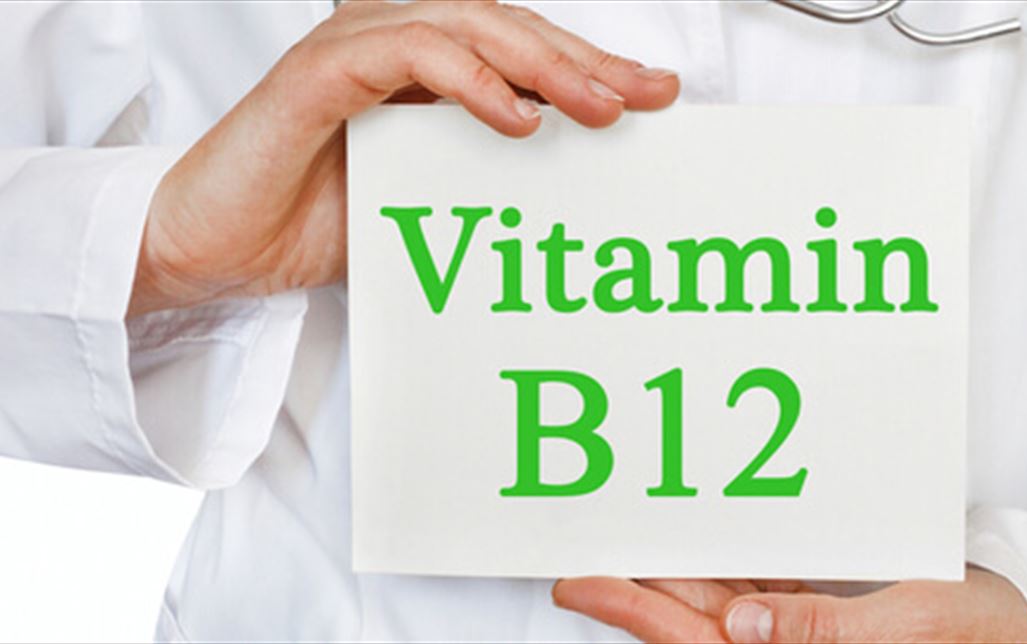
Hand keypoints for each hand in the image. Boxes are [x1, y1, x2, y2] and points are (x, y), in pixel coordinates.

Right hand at [128, 0, 678, 316]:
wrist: (214, 247)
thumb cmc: (312, 222)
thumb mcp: (427, 204)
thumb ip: (487, 183)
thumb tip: (575, 200)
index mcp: (422, 69)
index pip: (521, 53)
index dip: (590, 68)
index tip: (657, 98)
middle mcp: (393, 44)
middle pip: (507, 29)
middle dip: (585, 61)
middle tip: (649, 96)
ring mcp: (353, 49)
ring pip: (466, 28)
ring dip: (541, 65)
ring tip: (599, 108)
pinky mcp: (316, 73)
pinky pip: (405, 56)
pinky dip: (467, 81)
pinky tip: (516, 117)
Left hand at [552, 566, 1026, 642]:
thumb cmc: (987, 637)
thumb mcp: (913, 626)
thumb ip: (825, 628)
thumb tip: (744, 625)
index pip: (701, 643)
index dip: (637, 615)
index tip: (582, 584)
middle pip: (693, 626)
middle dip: (633, 595)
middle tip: (575, 562)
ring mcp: (803, 636)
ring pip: (717, 609)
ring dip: (669, 581)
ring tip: (621, 549)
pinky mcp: (822, 617)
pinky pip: (757, 593)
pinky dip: (721, 572)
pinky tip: (697, 547)